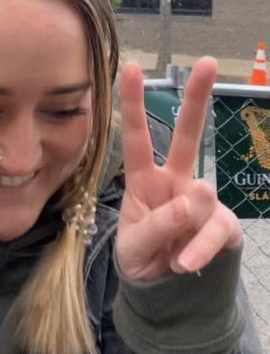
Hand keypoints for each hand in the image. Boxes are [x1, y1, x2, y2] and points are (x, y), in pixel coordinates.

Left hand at [116, 57, 241, 280]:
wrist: (164, 292)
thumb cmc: (141, 256)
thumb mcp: (134, 246)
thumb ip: (157, 224)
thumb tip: (196, 197)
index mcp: (144, 179)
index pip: (136, 138)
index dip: (132, 103)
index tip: (130, 67)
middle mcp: (174, 181)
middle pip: (187, 135)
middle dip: (197, 98)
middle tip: (206, 62)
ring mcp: (201, 201)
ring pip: (202, 197)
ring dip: (185, 229)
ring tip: (171, 257)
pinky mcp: (223, 223)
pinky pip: (218, 229)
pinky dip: (201, 249)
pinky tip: (185, 263)